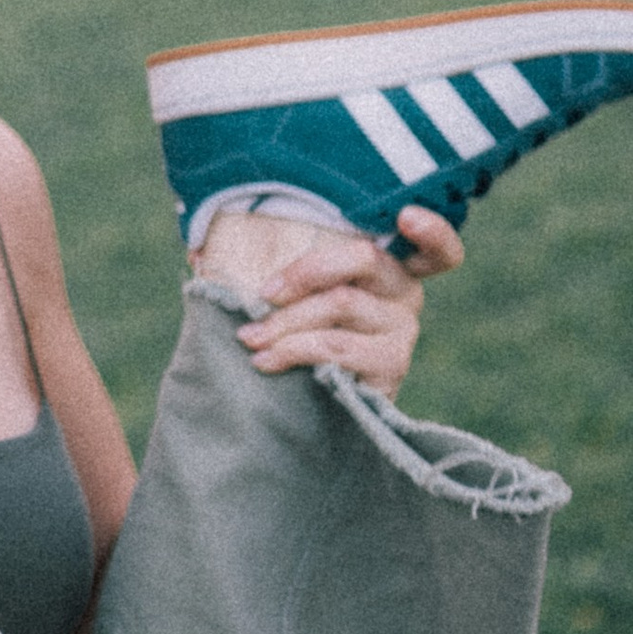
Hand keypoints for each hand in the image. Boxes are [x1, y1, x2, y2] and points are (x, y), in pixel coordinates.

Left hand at [205, 203, 462, 394]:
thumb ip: (254, 264)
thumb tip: (197, 252)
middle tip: (262, 294)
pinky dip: (293, 350)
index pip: (434, 245)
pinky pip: (336, 346)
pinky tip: (266, 361)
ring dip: (285, 320)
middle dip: (302, 271)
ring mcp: (402, 332)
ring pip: (340, 304)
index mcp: (385, 265)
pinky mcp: (390, 369)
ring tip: (249, 339)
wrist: (308, 417)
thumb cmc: (294, 338)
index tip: (406, 216)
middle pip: (363, 257)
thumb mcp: (283, 296)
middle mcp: (405, 294)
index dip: (431, 229)